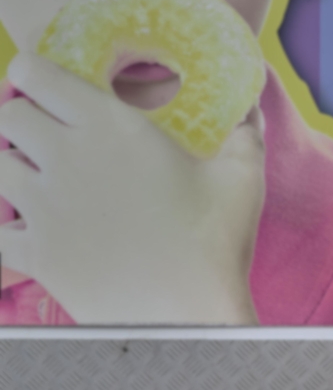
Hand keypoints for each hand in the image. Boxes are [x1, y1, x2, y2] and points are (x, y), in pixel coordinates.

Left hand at [0, 53, 265, 324]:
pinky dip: (7, 227)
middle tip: (49, 136)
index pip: (37, 74)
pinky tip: (32, 231)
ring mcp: (43, 208)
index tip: (51, 86)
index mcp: (109, 127)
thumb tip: (250, 106)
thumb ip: (243, 133)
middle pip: (7, 115)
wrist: (188, 315)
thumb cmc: (215, 240)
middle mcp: (65, 158)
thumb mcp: (242, 178)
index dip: (38, 75)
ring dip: (11, 166)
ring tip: (38, 181)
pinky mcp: (36, 254)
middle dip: (22, 118)